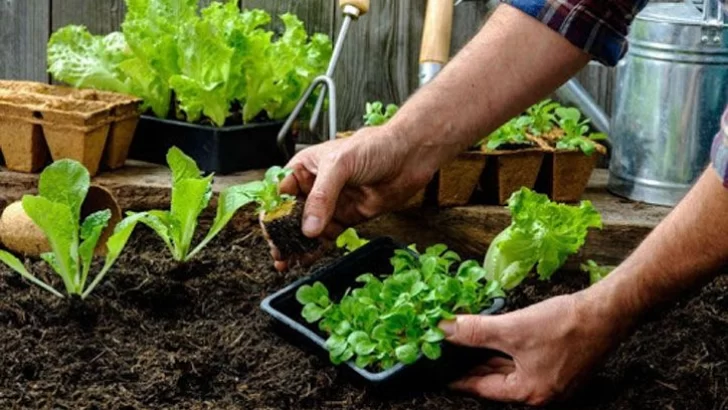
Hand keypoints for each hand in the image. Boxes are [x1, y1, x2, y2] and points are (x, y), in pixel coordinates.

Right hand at [268, 126, 439, 270]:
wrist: (409, 156)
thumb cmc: (374, 146)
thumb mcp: (340, 165)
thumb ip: (322, 197)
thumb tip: (308, 228)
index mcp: (305, 168)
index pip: (280, 193)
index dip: (273, 213)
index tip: (270, 232)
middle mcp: (315, 187)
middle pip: (291, 215)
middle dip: (282, 234)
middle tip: (278, 252)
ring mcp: (331, 204)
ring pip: (307, 229)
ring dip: (296, 245)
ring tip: (286, 261)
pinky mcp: (347, 218)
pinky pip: (327, 236)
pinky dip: (316, 249)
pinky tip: (306, 259)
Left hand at [439, 291, 627, 405]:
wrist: (607, 312)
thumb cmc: (566, 325)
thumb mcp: (513, 329)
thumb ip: (475, 332)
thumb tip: (444, 330)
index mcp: (528, 393)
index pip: (481, 388)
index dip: (457, 378)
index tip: (437, 371)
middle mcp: (540, 393)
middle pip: (495, 381)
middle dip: (471, 365)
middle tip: (446, 353)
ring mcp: (551, 380)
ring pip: (509, 369)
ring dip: (487, 356)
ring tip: (464, 344)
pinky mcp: (558, 365)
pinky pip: (522, 361)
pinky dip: (506, 351)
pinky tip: (493, 337)